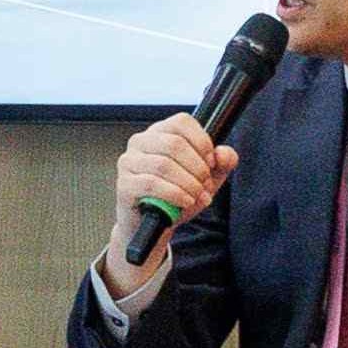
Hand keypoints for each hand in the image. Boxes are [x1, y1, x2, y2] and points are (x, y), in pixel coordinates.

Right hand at [101, 113, 240, 295]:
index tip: (211, 163)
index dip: (202, 142)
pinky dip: (174, 194)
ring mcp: (128, 162)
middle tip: (205, 185)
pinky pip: (151, 184)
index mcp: (160, 132)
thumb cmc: (178, 195)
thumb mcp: (207, 177)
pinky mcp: (124, 184)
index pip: (182, 122)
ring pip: (163, 165)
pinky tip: (185, 202)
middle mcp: (140, 142)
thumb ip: (222, 163)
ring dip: (188, 184)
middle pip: (174, 144)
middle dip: (197, 167)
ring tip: (197, 197)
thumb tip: (223, 153)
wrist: (157, 224)